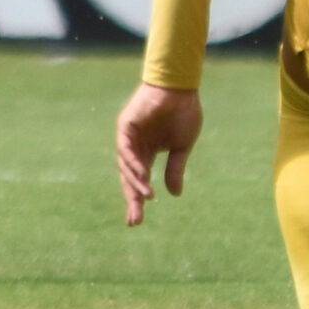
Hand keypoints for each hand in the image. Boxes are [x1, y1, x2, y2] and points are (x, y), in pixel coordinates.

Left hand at [115, 82, 202, 226]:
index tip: (137, 222)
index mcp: (146, 153)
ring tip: (146, 197)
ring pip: (126, 166)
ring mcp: (128, 137)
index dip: (138, 200)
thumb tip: (174, 195)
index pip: (139, 181)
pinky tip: (142, 174)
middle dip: (132, 199)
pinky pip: (126, 149)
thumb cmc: (183, 112)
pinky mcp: (125, 126)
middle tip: (135, 220)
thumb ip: (175, 169)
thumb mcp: (182, 146)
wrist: (180, 87)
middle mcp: (134, 148)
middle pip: (129, 179)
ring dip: (136, 182)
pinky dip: (133, 163)